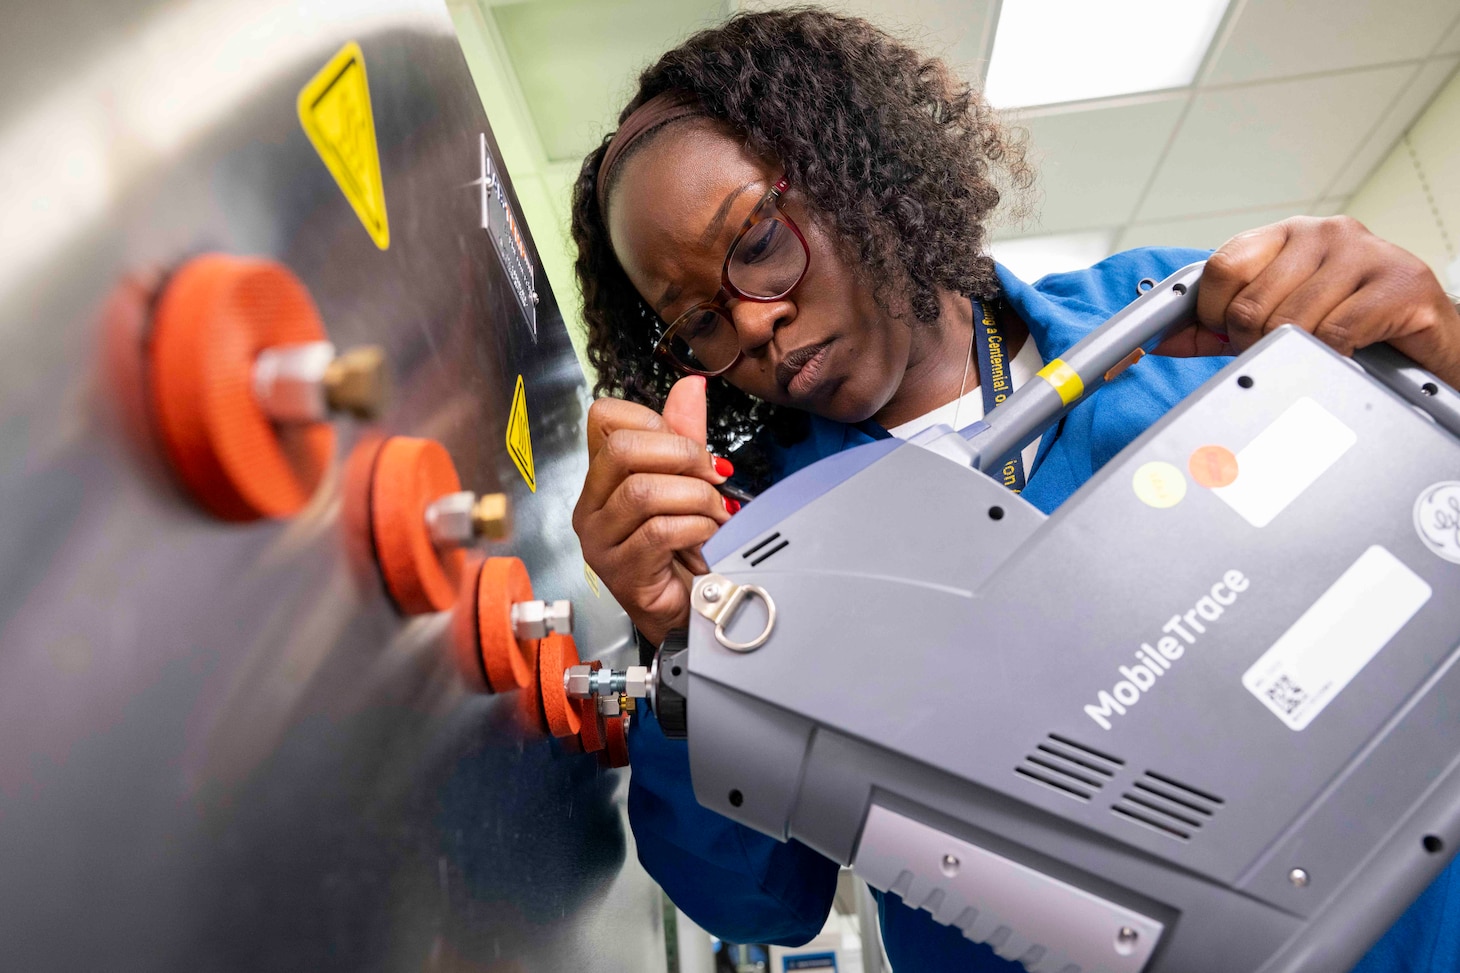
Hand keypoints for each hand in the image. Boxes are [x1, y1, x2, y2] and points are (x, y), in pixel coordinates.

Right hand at [572, 376, 731, 645]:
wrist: (697, 612)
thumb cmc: (688, 551)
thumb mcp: (689, 483)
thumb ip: (685, 435)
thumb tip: (692, 385)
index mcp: (604, 477)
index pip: (604, 418)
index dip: (654, 422)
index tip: (688, 448)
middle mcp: (592, 506)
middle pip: (621, 449)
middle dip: (681, 455)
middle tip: (712, 477)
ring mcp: (600, 541)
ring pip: (643, 492)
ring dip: (695, 498)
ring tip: (715, 515)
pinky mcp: (620, 572)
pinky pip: (658, 532)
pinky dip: (695, 528)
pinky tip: (708, 538)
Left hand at [1154, 216, 1459, 386]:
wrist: (1428, 333)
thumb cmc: (1351, 323)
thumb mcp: (1277, 317)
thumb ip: (1217, 326)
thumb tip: (1158, 338)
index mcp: (1288, 234)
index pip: (1222, 267)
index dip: (1211, 314)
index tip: (1223, 335)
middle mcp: (1324, 232)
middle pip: (1250, 304)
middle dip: (1251, 344)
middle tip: (1275, 353)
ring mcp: (1364, 252)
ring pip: (1290, 323)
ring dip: (1293, 353)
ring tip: (1315, 353)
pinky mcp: (1400, 281)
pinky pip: (1335, 335)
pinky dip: (1331, 358)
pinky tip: (1345, 355)